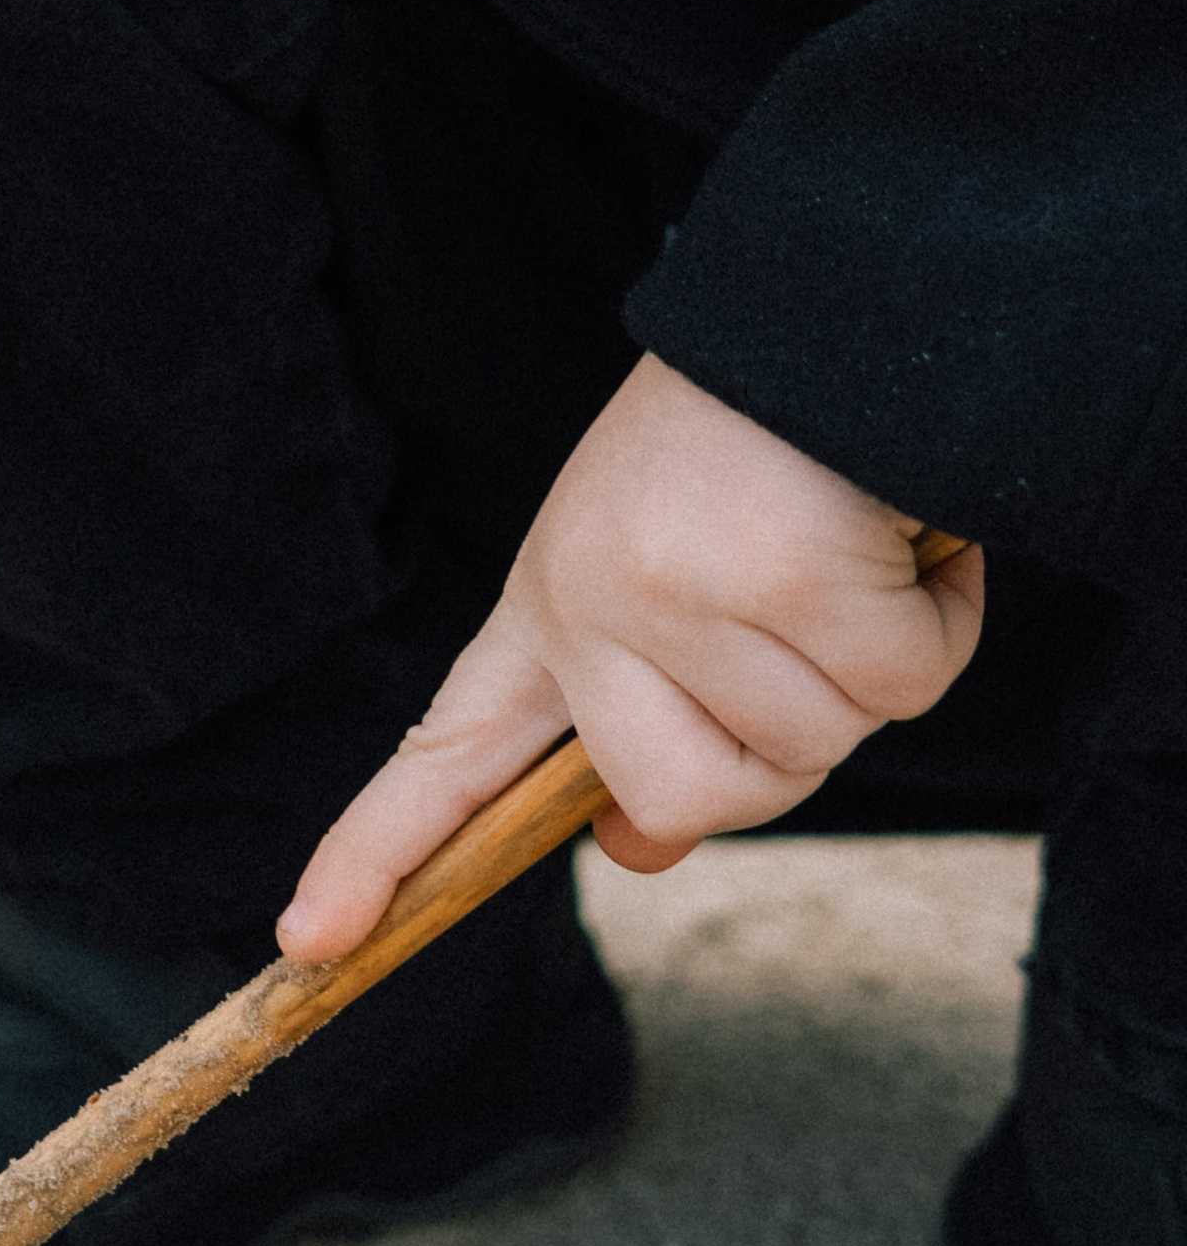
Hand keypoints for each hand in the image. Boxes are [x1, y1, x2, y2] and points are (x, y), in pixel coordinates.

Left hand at [278, 355, 985, 960]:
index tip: (309, 938)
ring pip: (814, 748)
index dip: (379, 849)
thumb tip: (632, 853)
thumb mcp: (668, 580)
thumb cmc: (756, 454)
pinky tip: (894, 533)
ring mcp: (676, 595)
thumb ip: (646, 722)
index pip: (448, 750)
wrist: (823, 307)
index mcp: (550, 606)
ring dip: (871, 662)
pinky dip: (936, 619)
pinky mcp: (782, 583)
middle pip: (686, 802)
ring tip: (840, 544)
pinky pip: (902, 685)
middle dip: (780, 742)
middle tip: (800, 615)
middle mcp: (589, 604)